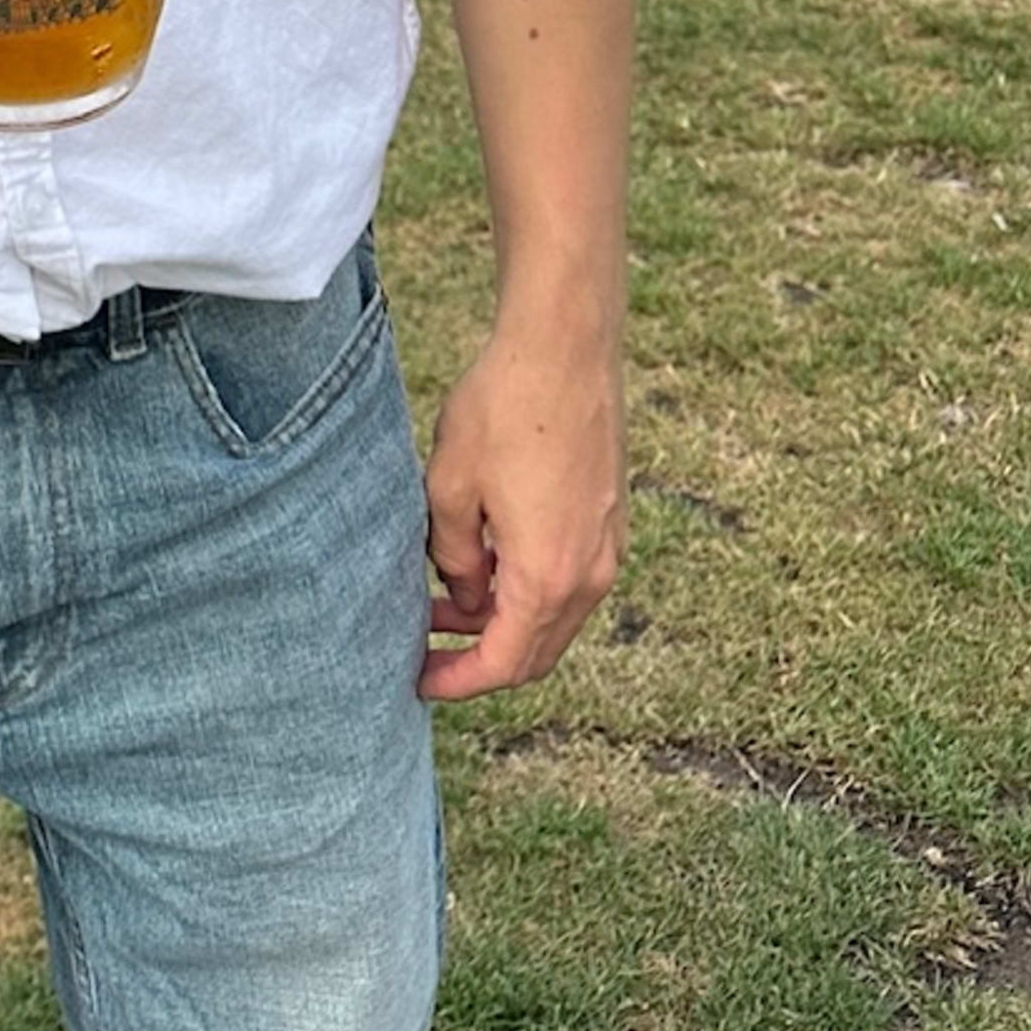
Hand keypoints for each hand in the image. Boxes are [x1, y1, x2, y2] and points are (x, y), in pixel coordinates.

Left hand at [419, 310, 626, 700]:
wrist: (564, 348)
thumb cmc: (502, 409)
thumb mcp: (449, 487)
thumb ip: (455, 557)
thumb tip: (467, 596)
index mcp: (547, 576)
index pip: (504, 661)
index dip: (459, 680)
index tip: (420, 682)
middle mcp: (589, 574)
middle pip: (535, 651)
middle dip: (478, 656)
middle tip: (425, 642)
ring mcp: (607, 549)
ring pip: (555, 618)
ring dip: (504, 621)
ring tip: (445, 598)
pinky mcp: (610, 522)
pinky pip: (570, 582)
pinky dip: (530, 591)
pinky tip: (488, 561)